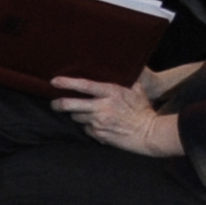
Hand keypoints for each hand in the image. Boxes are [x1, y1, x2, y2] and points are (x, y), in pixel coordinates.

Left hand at [55, 73, 183, 158]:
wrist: (151, 134)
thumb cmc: (144, 111)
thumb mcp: (137, 91)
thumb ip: (125, 81)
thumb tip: (122, 70)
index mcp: (111, 93)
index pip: (84, 85)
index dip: (67, 83)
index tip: (54, 81)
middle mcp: (102, 107)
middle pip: (71, 104)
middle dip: (58, 104)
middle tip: (54, 104)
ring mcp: (100, 122)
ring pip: (77, 117)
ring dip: (78, 115)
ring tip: (85, 113)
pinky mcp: (100, 134)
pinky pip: (87, 129)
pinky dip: (89, 127)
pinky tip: (98, 125)